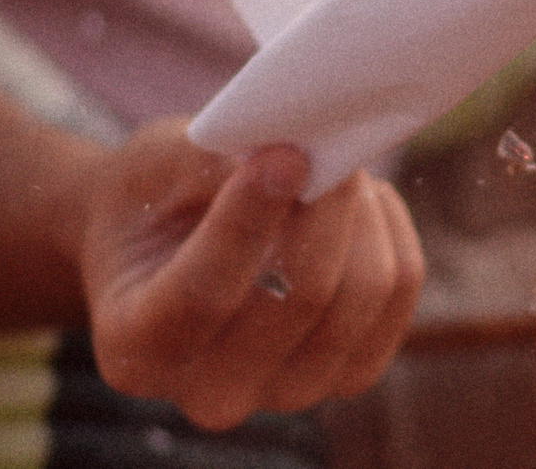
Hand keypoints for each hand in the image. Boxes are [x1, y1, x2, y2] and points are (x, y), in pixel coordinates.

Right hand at [81, 122, 424, 428]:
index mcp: (136, 346)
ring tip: (337, 167)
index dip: (249, 221)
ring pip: (363, 296)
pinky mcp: (346, 373)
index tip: (284, 155)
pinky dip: (391, 232)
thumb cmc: (151, 197)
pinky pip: (399, 292)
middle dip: (327, 204)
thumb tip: (294, 149)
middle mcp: (208, 393)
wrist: (165, 243)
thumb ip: (210, 158)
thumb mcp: (153, 163)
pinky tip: (362, 201)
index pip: (203, 295)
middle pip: (302, 299)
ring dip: (363, 214)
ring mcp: (284, 393)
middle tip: (327, 142)